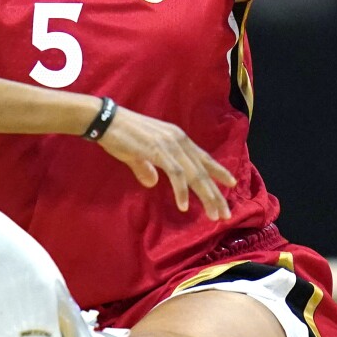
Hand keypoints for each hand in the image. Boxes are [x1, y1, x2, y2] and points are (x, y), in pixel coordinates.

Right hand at [94, 107, 237, 219]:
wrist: (105, 120)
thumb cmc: (119, 135)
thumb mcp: (137, 154)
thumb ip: (146, 168)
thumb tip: (152, 182)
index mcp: (177, 138)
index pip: (203, 157)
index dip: (218, 171)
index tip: (232, 184)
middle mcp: (178, 140)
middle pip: (203, 170)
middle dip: (216, 193)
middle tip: (226, 213)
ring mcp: (170, 145)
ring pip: (194, 174)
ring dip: (205, 196)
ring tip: (213, 215)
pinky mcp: (158, 151)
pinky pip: (176, 174)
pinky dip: (182, 191)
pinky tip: (185, 206)